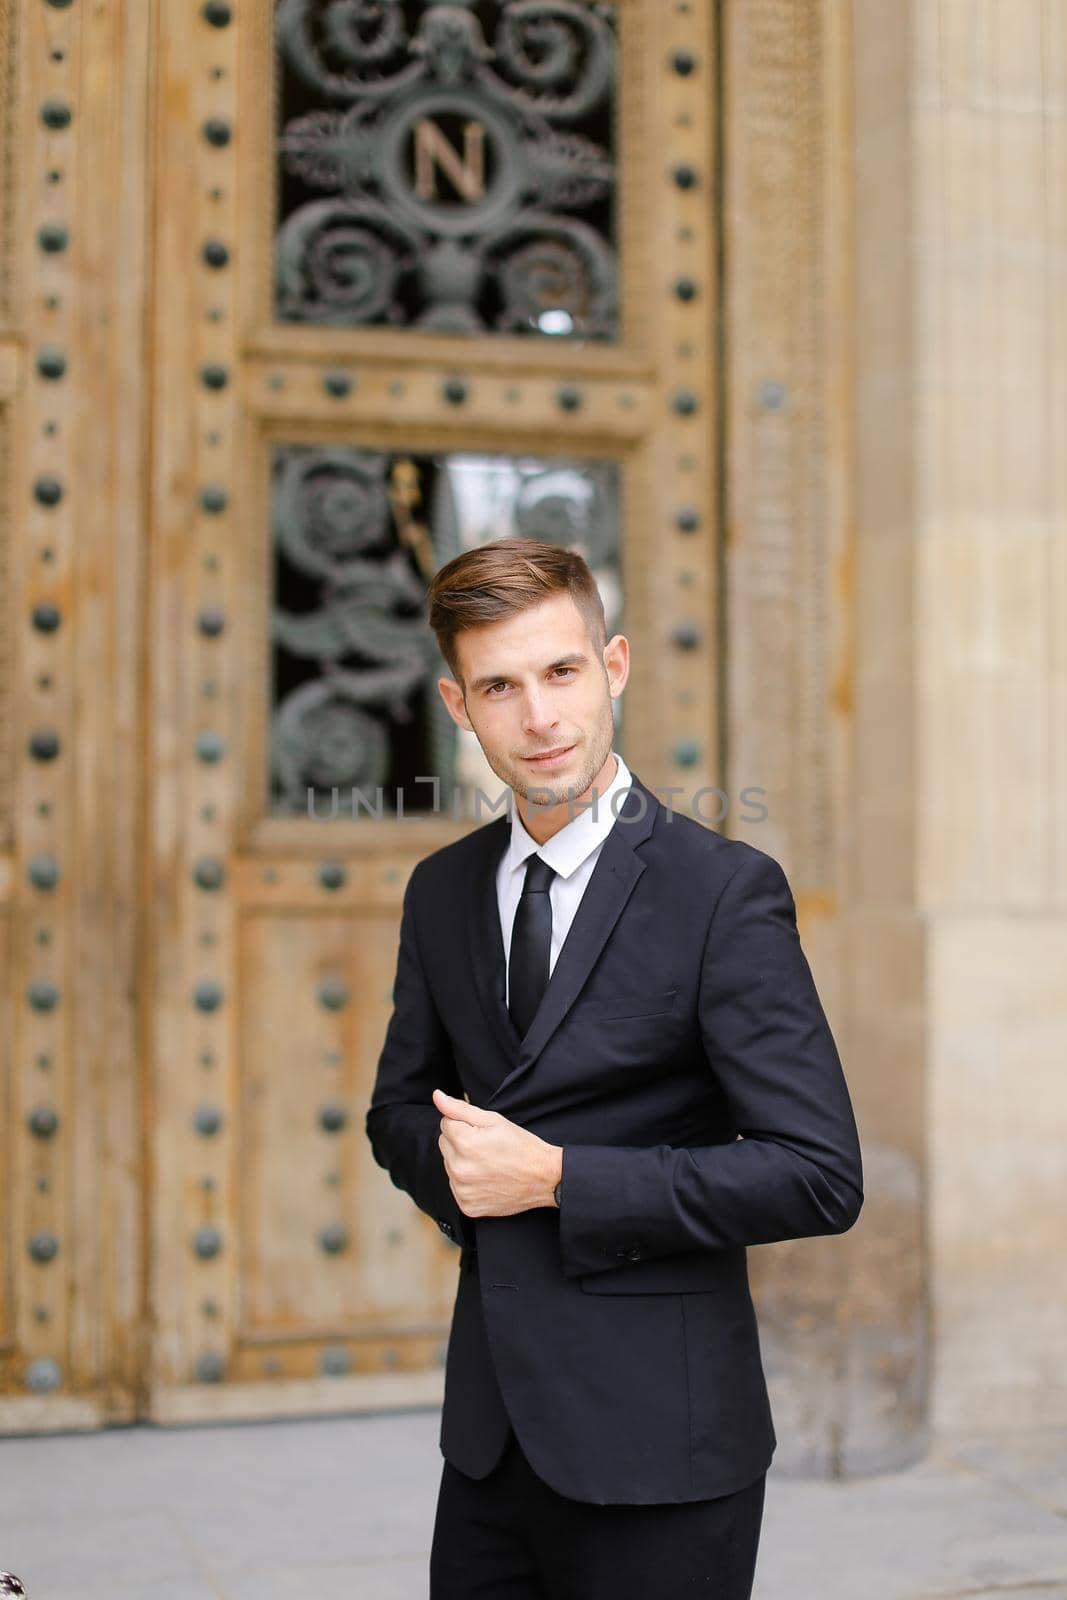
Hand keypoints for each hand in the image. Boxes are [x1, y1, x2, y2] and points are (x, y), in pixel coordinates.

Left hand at [432, 1088, 561, 1217]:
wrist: (544, 1178)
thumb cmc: (521, 1146)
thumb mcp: (493, 1120)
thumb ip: (460, 1108)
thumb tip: (437, 1096)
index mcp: (464, 1143)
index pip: (445, 1124)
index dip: (465, 1124)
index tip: (483, 1133)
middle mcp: (458, 1168)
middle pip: (445, 1145)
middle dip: (460, 1142)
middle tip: (486, 1147)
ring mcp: (462, 1190)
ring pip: (449, 1166)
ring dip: (463, 1162)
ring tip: (488, 1163)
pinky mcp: (467, 1206)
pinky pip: (457, 1187)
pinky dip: (468, 1183)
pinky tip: (487, 1179)